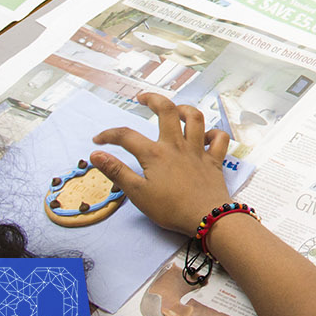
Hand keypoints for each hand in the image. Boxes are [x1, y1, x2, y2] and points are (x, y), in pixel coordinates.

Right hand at [90, 92, 231, 235]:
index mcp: (155, 154)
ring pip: (196, 118)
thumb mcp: (137, 193)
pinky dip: (214, 133)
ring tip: (175, 110)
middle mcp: (177, 146)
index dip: (109, 135)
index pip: (127, 136)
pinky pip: (219, 138)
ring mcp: (198, 150)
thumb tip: (95, 154)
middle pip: (167, 111)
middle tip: (143, 98)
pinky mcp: (214, 159)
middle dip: (154, 99)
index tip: (98, 140)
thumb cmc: (170, 208)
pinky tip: (205, 136)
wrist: (206, 217)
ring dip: (185, 109)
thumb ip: (117, 171)